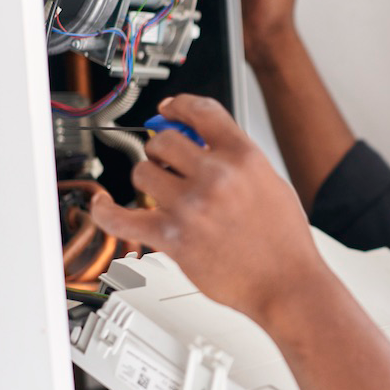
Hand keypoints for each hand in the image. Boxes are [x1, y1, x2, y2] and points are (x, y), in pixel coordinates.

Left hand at [90, 94, 324, 323]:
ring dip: (148, 180)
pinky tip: (102, 205)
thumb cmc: (285, 242)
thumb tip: (207, 147)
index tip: (168, 110)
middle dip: (162, 150)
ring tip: (160, 192)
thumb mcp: (273, 184)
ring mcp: (191, 206)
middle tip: (167, 162)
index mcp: (244, 158)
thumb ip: (239, 163)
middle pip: (164, 141)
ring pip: (143, 173)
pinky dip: (106, 210)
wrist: (287, 283)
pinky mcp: (172, 238)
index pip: (201, 111)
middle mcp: (216, 176)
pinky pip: (122, 218)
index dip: (178, 106)